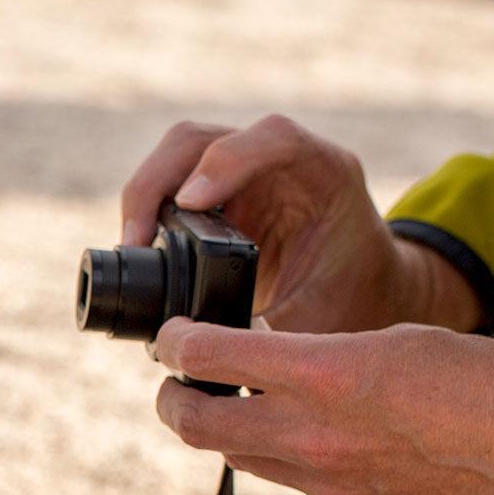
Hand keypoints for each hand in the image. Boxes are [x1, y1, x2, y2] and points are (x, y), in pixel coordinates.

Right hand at [121, 116, 482, 333]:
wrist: (360, 294)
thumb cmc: (349, 302)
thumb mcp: (323, 320)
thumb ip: (274, 332)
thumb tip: (216, 354)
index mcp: (325, 175)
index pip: (274, 140)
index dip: (226, 161)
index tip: (190, 203)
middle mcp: (277, 162)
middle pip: (203, 140)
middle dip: (159, 180)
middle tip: (137, 239)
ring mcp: (240, 173)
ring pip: (176, 156)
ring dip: (144, 194)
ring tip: (133, 248)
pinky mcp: (213, 193)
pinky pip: (167, 186)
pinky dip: (146, 212)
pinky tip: (140, 249)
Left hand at [154, 318, 493, 494]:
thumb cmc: (484, 378)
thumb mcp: (394, 341)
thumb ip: (321, 358)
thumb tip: (268, 365)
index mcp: (323, 375)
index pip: (208, 357)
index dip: (174, 344)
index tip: (169, 337)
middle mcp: (312, 436)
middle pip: (194, 426)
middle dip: (172, 401)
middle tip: (175, 383)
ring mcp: (330, 484)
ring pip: (241, 459)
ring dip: (227, 432)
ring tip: (238, 406)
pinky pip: (298, 484)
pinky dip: (288, 457)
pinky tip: (314, 437)